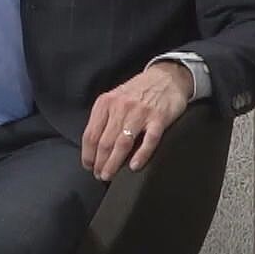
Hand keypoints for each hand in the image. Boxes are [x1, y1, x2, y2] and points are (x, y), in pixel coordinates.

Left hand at [81, 60, 192, 180]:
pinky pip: (149, 140)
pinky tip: (134, 166)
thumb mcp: (115, 99)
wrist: (166, 77)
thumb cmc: (138, 91)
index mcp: (105, 103)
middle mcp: (120, 108)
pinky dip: (141, 155)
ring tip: (109, 175)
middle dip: (99, 162)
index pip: (90, 134)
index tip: (88, 166)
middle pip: (104, 141)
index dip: (87, 153)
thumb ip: (105, 118)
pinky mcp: (159, 119)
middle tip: (98, 175)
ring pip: (122, 143)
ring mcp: (140, 113)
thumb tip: (94, 146)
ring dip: (113, 162)